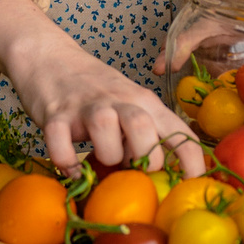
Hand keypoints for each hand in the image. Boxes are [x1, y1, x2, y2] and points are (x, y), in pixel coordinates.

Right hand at [0, 0, 203, 175]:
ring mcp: (86, 107)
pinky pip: (60, 145)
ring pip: (105, 135)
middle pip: (144, 130)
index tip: (193, 185)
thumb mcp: (130, 102)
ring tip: (100, 159)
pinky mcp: (55, 115)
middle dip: (144, 161)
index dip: (192, 161)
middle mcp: (119, 101)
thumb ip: (148, 132)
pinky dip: (66, 162)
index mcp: (144, 101)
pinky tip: (70, 167)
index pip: (178, 132)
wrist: (50, 58)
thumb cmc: (96, 89)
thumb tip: (165, 175)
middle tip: (135, 169)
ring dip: (106, 157)